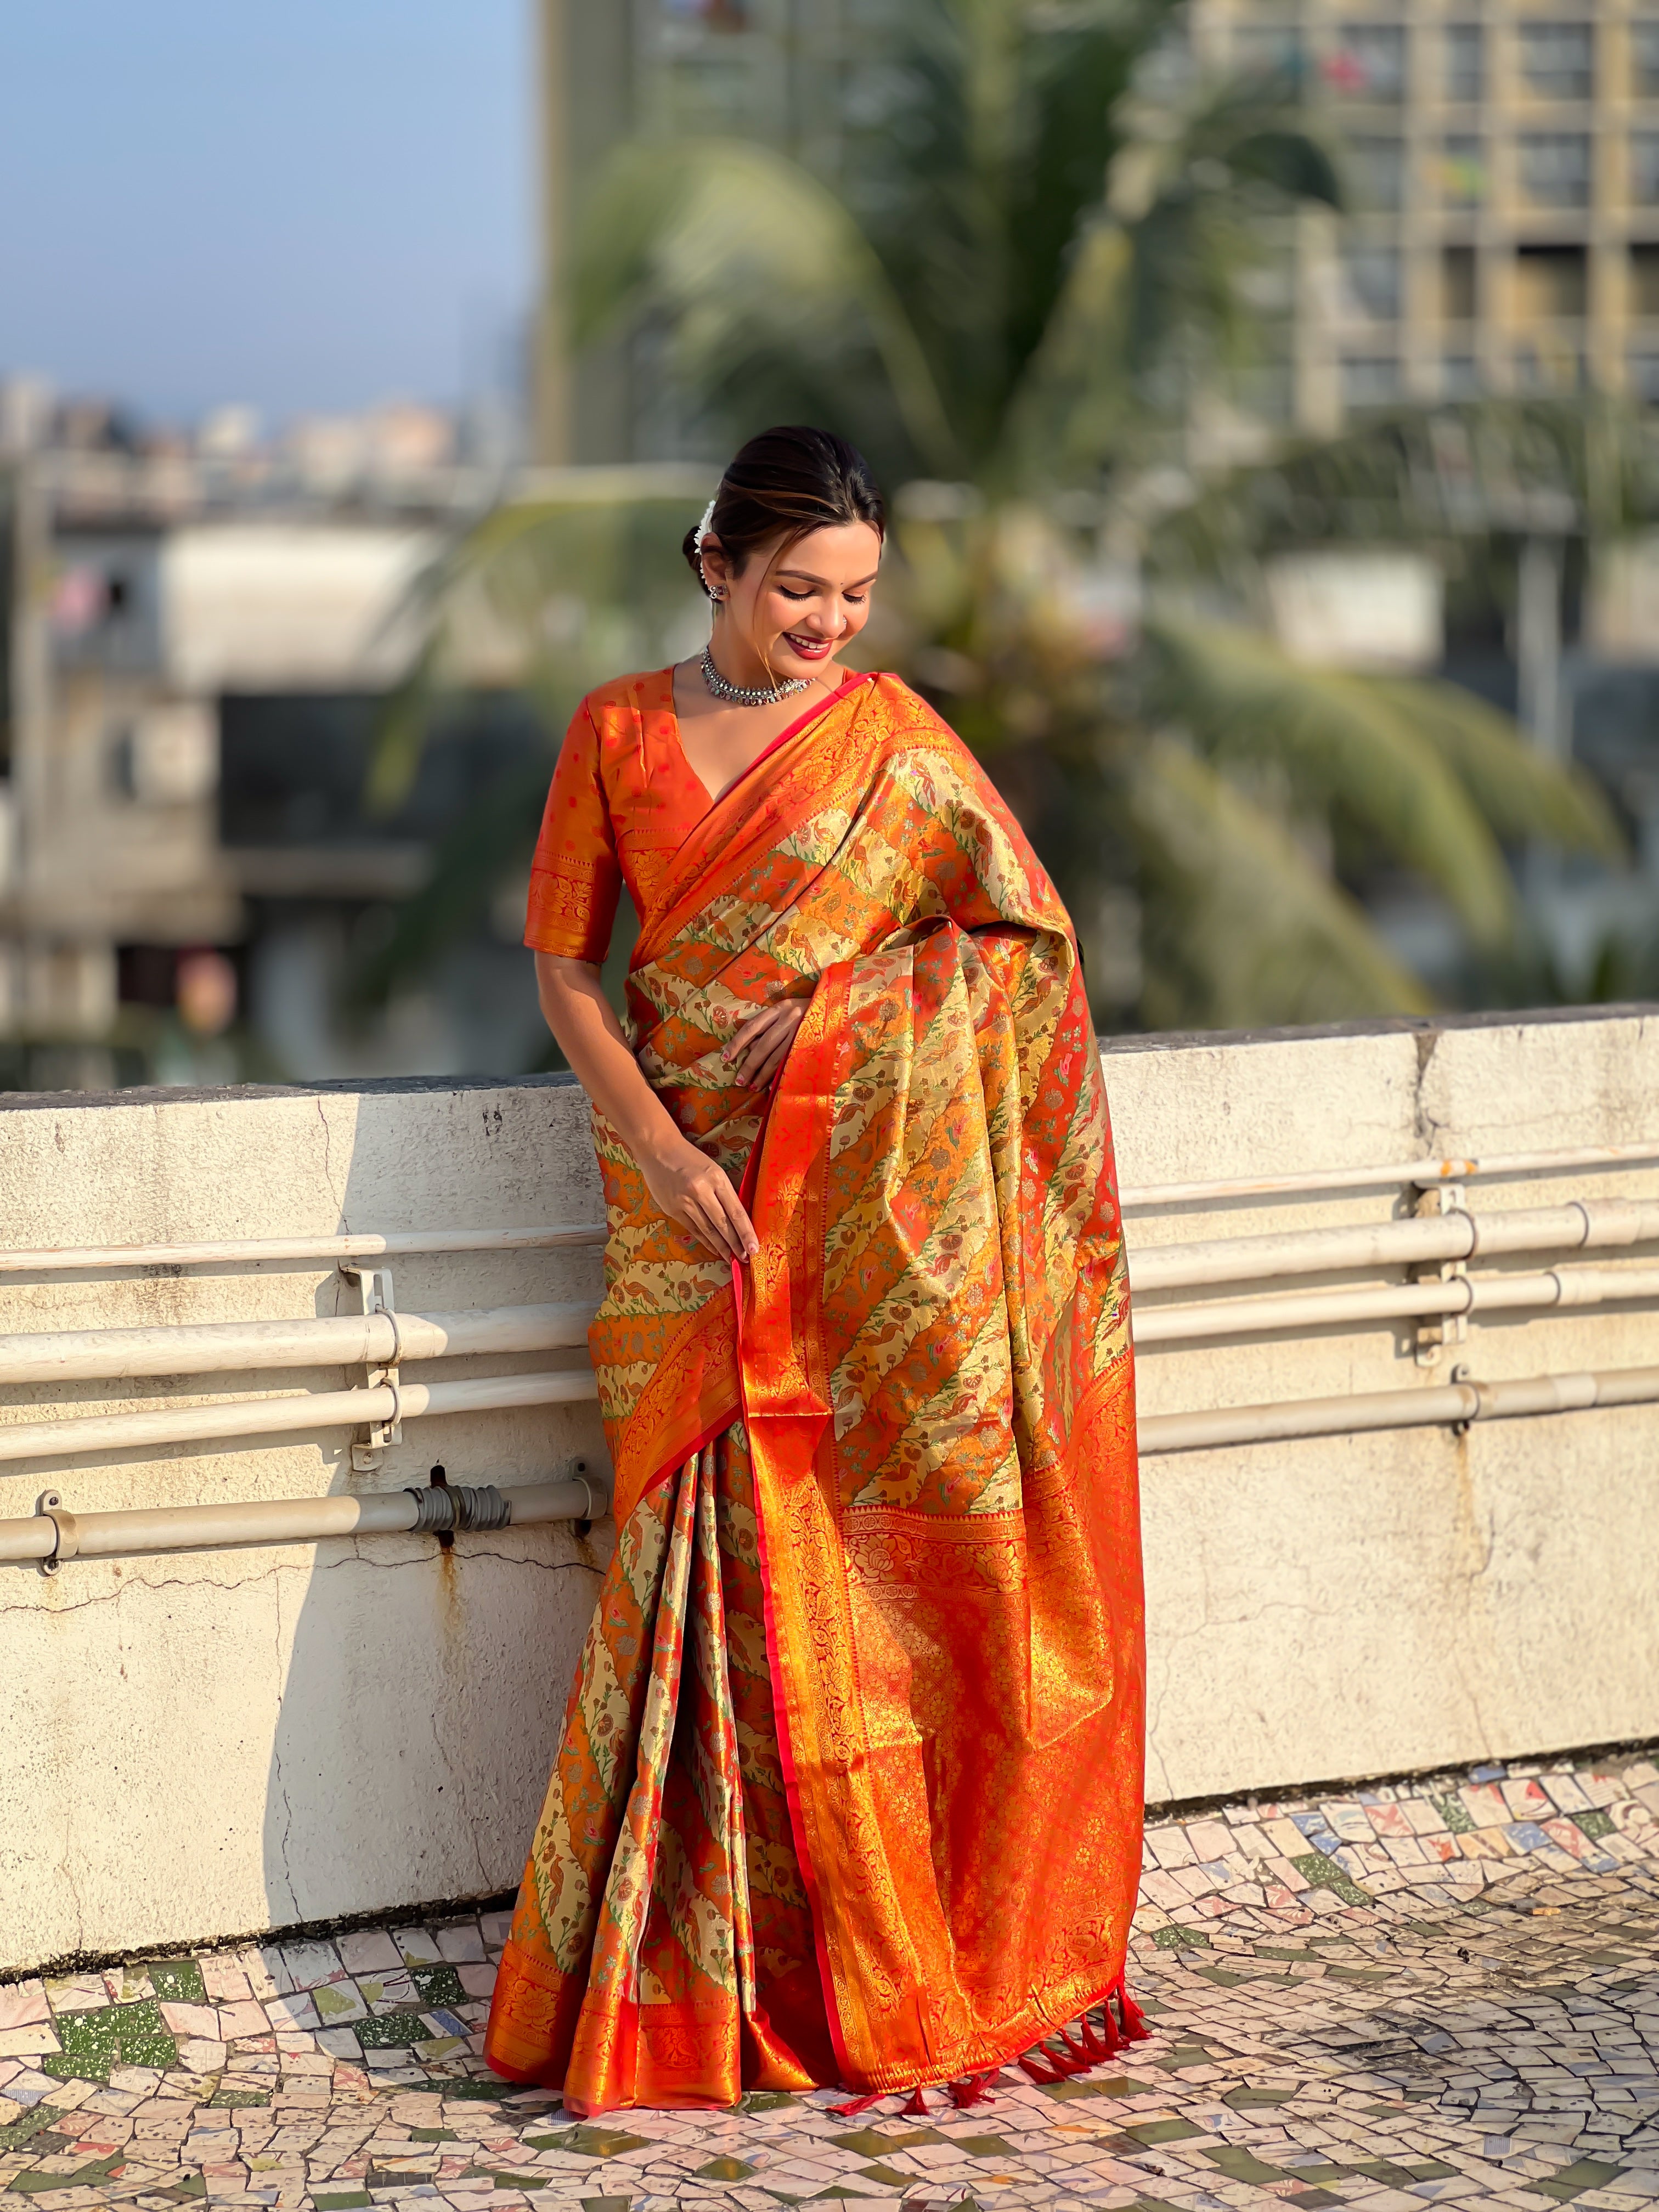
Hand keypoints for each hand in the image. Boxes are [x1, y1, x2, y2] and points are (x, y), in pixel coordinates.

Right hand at [639, 1131, 758, 1264]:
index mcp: (716, 1178)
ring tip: (731, 1257)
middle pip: (722, 1224)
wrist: (658, 1150)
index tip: (754, 1248)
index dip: (746, 1232)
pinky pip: (693, 1229)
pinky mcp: (672, 1209)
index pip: (736, 1211)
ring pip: (707, 1230)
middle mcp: (700, 1190)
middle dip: (735, 1244)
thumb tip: (738, 1219)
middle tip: (745, 1258)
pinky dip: (705, 1241)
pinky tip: (714, 1248)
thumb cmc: (690, 1158)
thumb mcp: (713, 1169)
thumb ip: (724, 1192)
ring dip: (721, 1246)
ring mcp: (684, 1201)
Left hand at [725, 998, 807, 1088]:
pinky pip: (791, 1063)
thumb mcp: (786, 1012)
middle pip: (763, 1045)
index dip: (737, 1043)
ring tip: (753, 1087)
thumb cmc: (806, 1012)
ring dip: (763, 1074)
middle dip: (749, 1065)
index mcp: (779, 1008)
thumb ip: (769, 1027)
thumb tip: (749, 1049)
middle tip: (739, 1081)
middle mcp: (789, 1018)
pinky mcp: (811, 1045)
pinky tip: (770, 1085)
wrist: (835, 1008)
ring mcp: (801, 1032)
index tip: (726, 1058)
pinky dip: (779, 1075)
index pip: (753, 1027)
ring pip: (777, 1057)